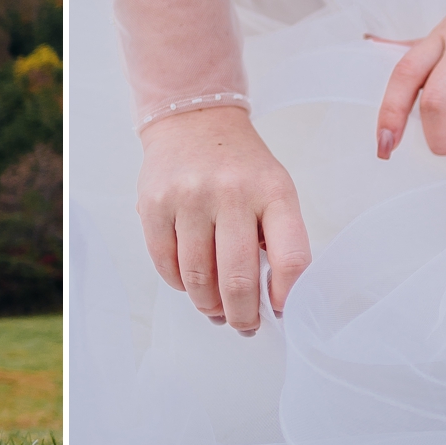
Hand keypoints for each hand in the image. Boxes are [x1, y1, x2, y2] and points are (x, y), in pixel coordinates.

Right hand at [136, 107, 310, 333]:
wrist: (194, 119)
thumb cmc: (241, 167)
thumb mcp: (274, 189)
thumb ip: (278, 239)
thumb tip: (267, 301)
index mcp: (273, 191)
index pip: (291, 259)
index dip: (287, 297)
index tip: (280, 311)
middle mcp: (231, 192)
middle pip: (238, 278)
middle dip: (242, 316)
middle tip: (243, 325)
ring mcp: (189, 196)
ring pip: (198, 278)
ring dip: (208, 305)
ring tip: (214, 309)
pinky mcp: (154, 201)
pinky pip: (165, 263)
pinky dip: (179, 283)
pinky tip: (189, 281)